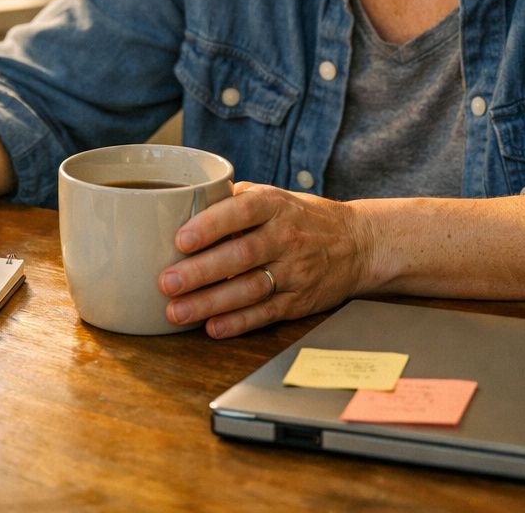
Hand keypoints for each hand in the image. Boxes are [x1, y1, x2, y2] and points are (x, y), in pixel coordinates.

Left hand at [156, 182, 371, 337]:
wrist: (358, 244)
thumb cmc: (304, 218)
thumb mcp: (275, 196)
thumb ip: (234, 198)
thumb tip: (186, 202)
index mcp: (276, 205)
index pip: (242, 211)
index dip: (211, 225)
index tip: (181, 239)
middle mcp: (286, 237)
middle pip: (241, 256)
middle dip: (201, 271)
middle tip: (167, 282)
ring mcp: (295, 271)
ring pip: (249, 289)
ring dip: (210, 303)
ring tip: (176, 311)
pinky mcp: (299, 301)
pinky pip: (265, 314)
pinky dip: (238, 323)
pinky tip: (212, 328)